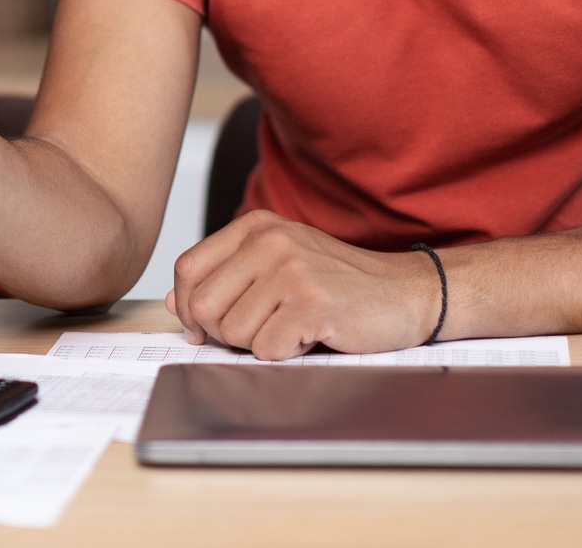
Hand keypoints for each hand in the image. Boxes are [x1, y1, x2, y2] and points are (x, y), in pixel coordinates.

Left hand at [168, 212, 442, 359]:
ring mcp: (291, 270)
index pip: (187, 269)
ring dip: (260, 343)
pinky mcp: (312, 303)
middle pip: (203, 306)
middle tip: (260, 331)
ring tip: (293, 327)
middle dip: (223, 333)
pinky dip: (286, 354)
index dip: (188, 308)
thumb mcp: (277, 265)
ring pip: (232, 332)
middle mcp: (270, 241)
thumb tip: (176, 302)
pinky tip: (312, 336)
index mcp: (255, 227)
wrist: (406, 292)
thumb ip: (226, 277)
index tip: (204, 328)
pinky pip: (266, 349)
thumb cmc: (337, 283)